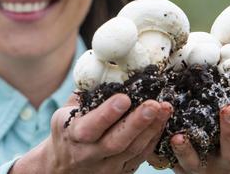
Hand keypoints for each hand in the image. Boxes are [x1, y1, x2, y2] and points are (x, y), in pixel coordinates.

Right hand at [13, 93, 172, 173]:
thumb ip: (85, 95)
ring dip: (151, 129)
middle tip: (154, 104)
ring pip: (132, 151)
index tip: (124, 98)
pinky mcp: (120, 172)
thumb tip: (104, 67)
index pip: (90, 128)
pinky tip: (162, 122)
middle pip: (115, 142)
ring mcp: (106, 167)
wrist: (64, 167)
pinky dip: (153, 139)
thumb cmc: (68, 130)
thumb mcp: (66, 112)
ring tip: (165, 108)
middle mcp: (89, 154)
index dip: (107, 114)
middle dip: (137, 122)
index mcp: (72, 136)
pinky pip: (140, 157)